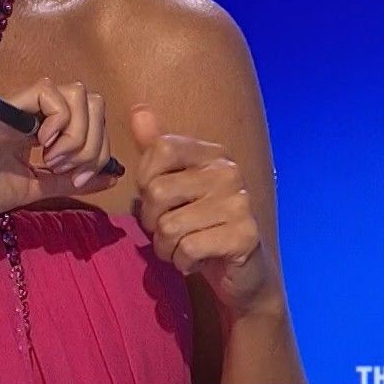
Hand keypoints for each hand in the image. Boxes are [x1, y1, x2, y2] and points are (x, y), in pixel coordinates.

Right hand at [0, 76, 121, 233]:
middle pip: (91, 100)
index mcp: (41, 125)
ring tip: (54, 162)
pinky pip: (50, 93)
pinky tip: (42, 149)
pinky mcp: (6, 105)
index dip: (97, 149)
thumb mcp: (36, 187)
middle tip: (69, 172)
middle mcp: (34, 109)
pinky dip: (59, 123)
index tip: (76, 181)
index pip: (91, 117)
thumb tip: (112, 176)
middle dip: (93, 142)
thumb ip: (70, 180)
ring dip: (78, 134)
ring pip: (77, 94)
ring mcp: (20, 104)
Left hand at [128, 104, 279, 317]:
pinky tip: (195, 261)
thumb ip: (155, 149)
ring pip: (170, 226)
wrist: (241, 273)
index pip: (161, 149)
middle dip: (151, 222)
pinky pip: (188, 248)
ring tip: (181, 248)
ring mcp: (240, 203)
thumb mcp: (175, 185)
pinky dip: (182, 262)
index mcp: (212, 154)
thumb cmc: (200, 226)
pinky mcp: (245, 236)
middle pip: (157, 190)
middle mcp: (229, 172)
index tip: (156, 199)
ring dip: (166, 247)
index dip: (145, 179)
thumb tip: (138, 110)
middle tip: (168, 232)